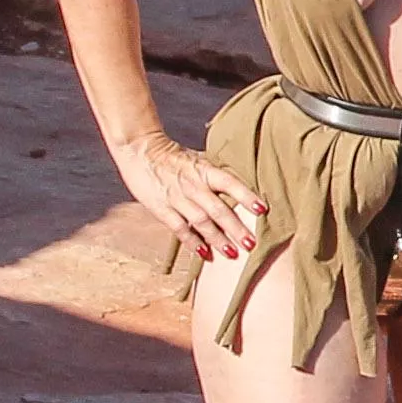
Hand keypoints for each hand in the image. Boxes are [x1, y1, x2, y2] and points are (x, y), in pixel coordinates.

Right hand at [115, 135, 262, 265]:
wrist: (139, 148)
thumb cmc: (173, 156)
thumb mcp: (198, 160)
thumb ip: (216, 176)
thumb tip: (241, 190)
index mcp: (205, 171)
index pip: (230, 183)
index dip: (246, 196)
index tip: (262, 209)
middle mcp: (193, 185)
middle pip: (218, 209)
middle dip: (236, 228)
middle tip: (251, 243)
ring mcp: (177, 197)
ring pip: (201, 221)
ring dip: (218, 239)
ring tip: (233, 253)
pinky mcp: (161, 208)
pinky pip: (179, 228)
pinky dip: (192, 242)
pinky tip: (205, 254)